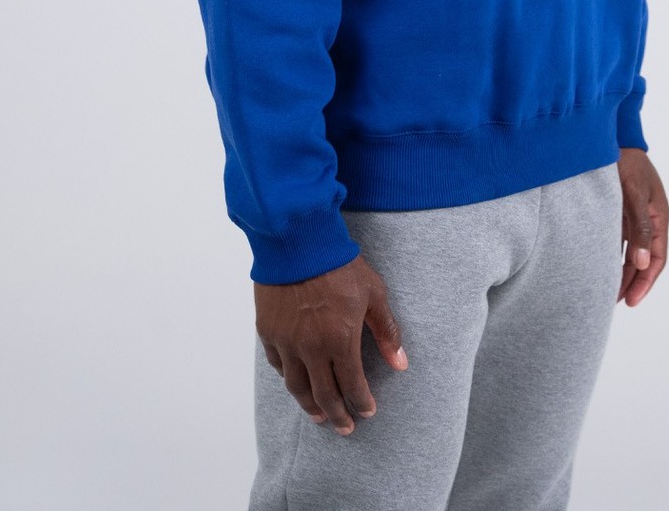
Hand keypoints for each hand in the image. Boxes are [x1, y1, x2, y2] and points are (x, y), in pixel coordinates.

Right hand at [254, 254, 407, 434]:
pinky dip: (289, 378)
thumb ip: (387, 331)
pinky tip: (296, 382)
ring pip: (296, 387)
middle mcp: (311, 348)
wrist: (298, 239)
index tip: (367, 412)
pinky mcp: (268, 330)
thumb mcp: (373, 293)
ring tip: (319, 416)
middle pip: (323, 395)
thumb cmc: (339, 264)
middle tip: (345, 428)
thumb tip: (401, 363)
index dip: (361, 403)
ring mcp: (286, 341)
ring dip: (310, 405)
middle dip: (337, 415)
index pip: (352, 386)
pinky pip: (278, 364)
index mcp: (340, 340)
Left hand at [616, 149, 668, 305]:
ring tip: (608, 293)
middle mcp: (649, 220)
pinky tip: (600, 267)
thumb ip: (640, 227)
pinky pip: (619, 240)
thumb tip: (642, 262)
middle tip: (618, 302)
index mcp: (660, 217)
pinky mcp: (619, 211)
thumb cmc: (625, 162)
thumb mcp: (635, 193)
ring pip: (631, 252)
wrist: (611, 137)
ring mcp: (634, 216)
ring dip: (622, 272)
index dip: (646, 281)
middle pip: (644, 259)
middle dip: (633, 282)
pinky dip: (613, 255)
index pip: (656, 258)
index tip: (632, 300)